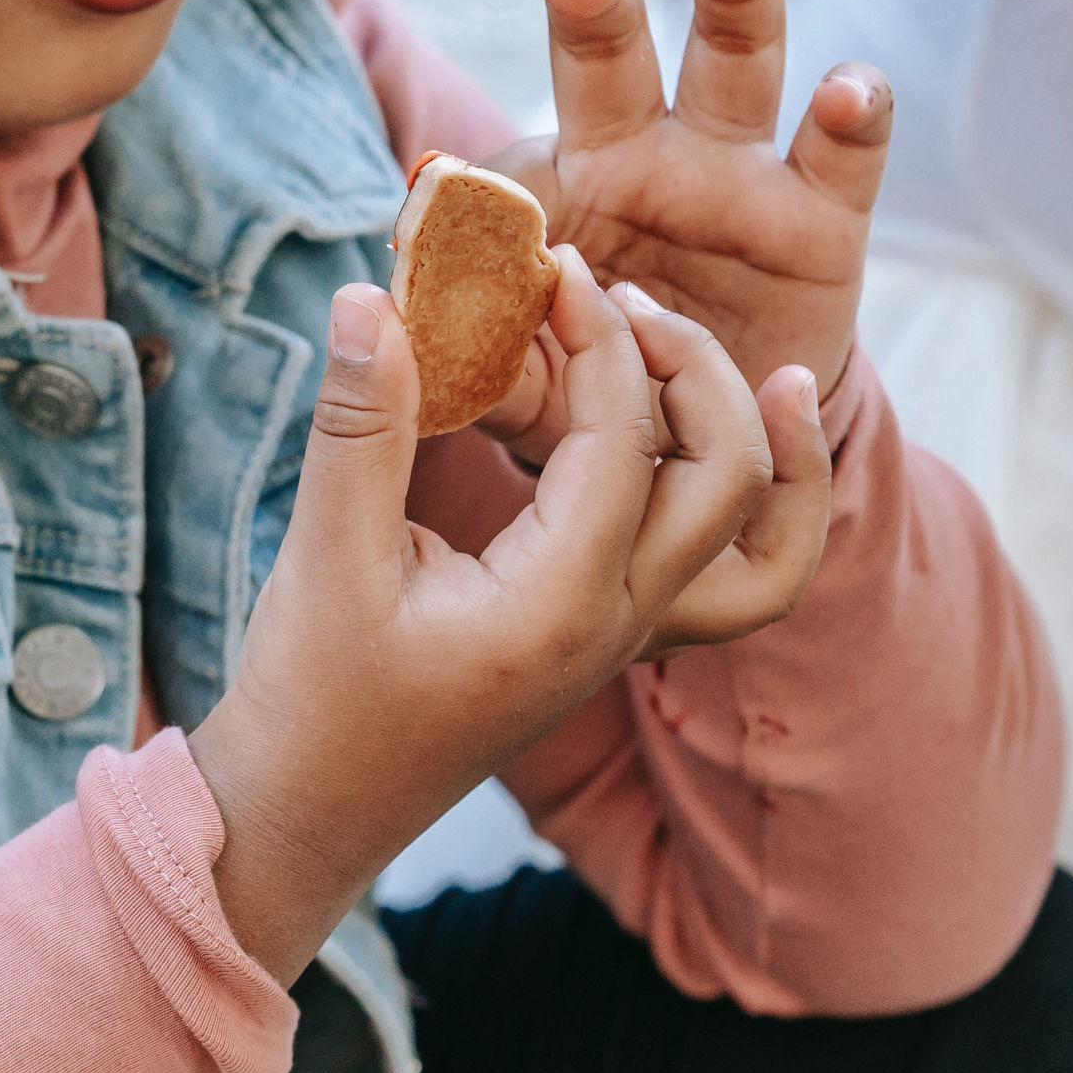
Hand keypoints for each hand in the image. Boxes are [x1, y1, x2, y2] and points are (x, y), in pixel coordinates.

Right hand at [187, 251, 829, 983]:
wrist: (307, 812)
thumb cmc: (310, 699)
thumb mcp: (325, 558)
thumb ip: (361, 424)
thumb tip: (372, 296)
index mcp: (557, 607)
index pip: (623, 441)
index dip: (595, 333)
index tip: (551, 260)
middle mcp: (616, 628)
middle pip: (731, 482)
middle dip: (696, 371)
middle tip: (623, 300)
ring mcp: (623, 642)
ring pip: (763, 548)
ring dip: (765, 450)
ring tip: (750, 370)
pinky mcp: (606, 641)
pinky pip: (728, 580)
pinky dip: (746, 507)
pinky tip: (707, 441)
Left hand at [473, 0, 891, 466]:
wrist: (716, 447)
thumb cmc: (600, 392)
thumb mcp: (529, 387)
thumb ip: (473, 360)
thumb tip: (398, 334)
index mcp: (556, 192)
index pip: (512, 169)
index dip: (483, 192)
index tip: (447, 203)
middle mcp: (644, 158)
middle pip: (614, 60)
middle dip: (595, 10)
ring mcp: (736, 177)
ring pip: (735, 65)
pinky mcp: (819, 217)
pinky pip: (843, 153)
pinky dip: (854, 111)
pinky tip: (844, 92)